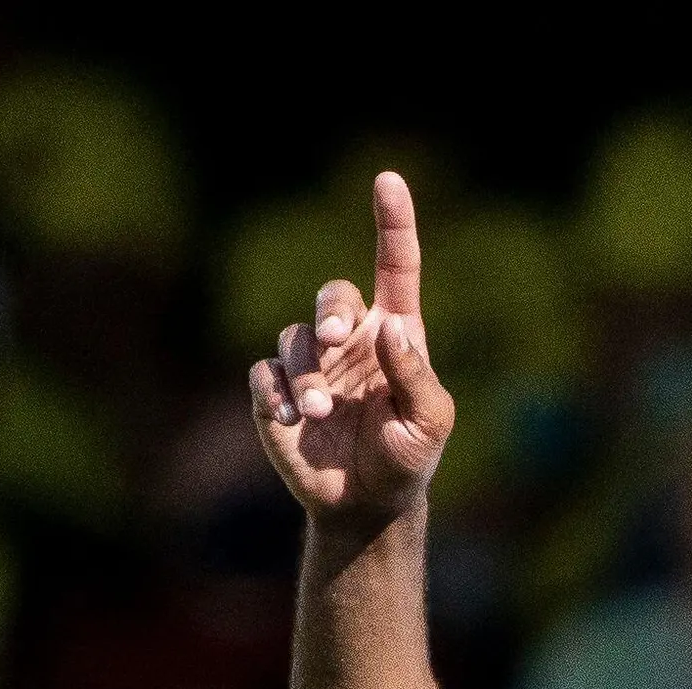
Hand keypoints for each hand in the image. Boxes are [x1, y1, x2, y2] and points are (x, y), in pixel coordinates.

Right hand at [252, 172, 455, 526]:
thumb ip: (414, 376)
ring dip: (304, 372)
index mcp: (395, 333)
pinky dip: (273, 392)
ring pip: (294, 338)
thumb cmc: (406, 460)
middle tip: (335, 339)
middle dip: (330, 310)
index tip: (387, 180)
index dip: (392, 222)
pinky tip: (290, 418)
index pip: (396, 266)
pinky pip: (262, 373)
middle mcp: (350, 340)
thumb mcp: (429, 423)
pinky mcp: (274, 394)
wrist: (365, 506)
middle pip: (333, 295)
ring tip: (317, 411)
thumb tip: (390, 329)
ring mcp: (309, 366)